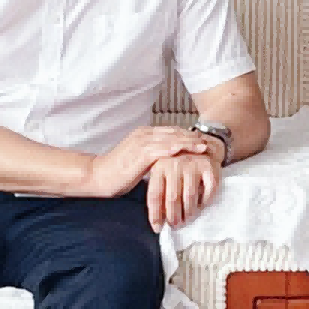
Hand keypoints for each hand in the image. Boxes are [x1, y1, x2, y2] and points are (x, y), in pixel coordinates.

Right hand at [83, 125, 209, 198]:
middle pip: (174, 133)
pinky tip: (183, 150)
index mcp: (145, 134)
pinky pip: (159, 149)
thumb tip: (170, 161)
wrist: (98, 176)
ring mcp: (141, 142)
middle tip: (210, 142)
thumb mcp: (140, 160)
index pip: (172, 132)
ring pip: (170, 139)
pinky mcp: (138, 153)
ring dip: (188, 142)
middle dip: (193, 137)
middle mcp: (144, 135)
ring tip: (203, 146)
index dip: (188, 136)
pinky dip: (172, 148)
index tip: (203, 140)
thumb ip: (154, 156)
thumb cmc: (118, 172)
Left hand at [144, 143, 220, 228]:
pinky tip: (201, 205)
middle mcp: (175, 164)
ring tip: (187, 219)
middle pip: (172, 198)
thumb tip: (156, 221)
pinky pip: (208, 191)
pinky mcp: (209, 166)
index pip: (155, 195)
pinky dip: (204, 202)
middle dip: (173, 217)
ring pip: (189, 197)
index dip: (155, 214)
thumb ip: (158, 192)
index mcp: (159, 166)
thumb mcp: (162, 172)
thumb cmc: (178, 165)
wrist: (201, 144)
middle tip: (175, 226)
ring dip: (189, 213)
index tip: (157, 229)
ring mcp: (193, 164)